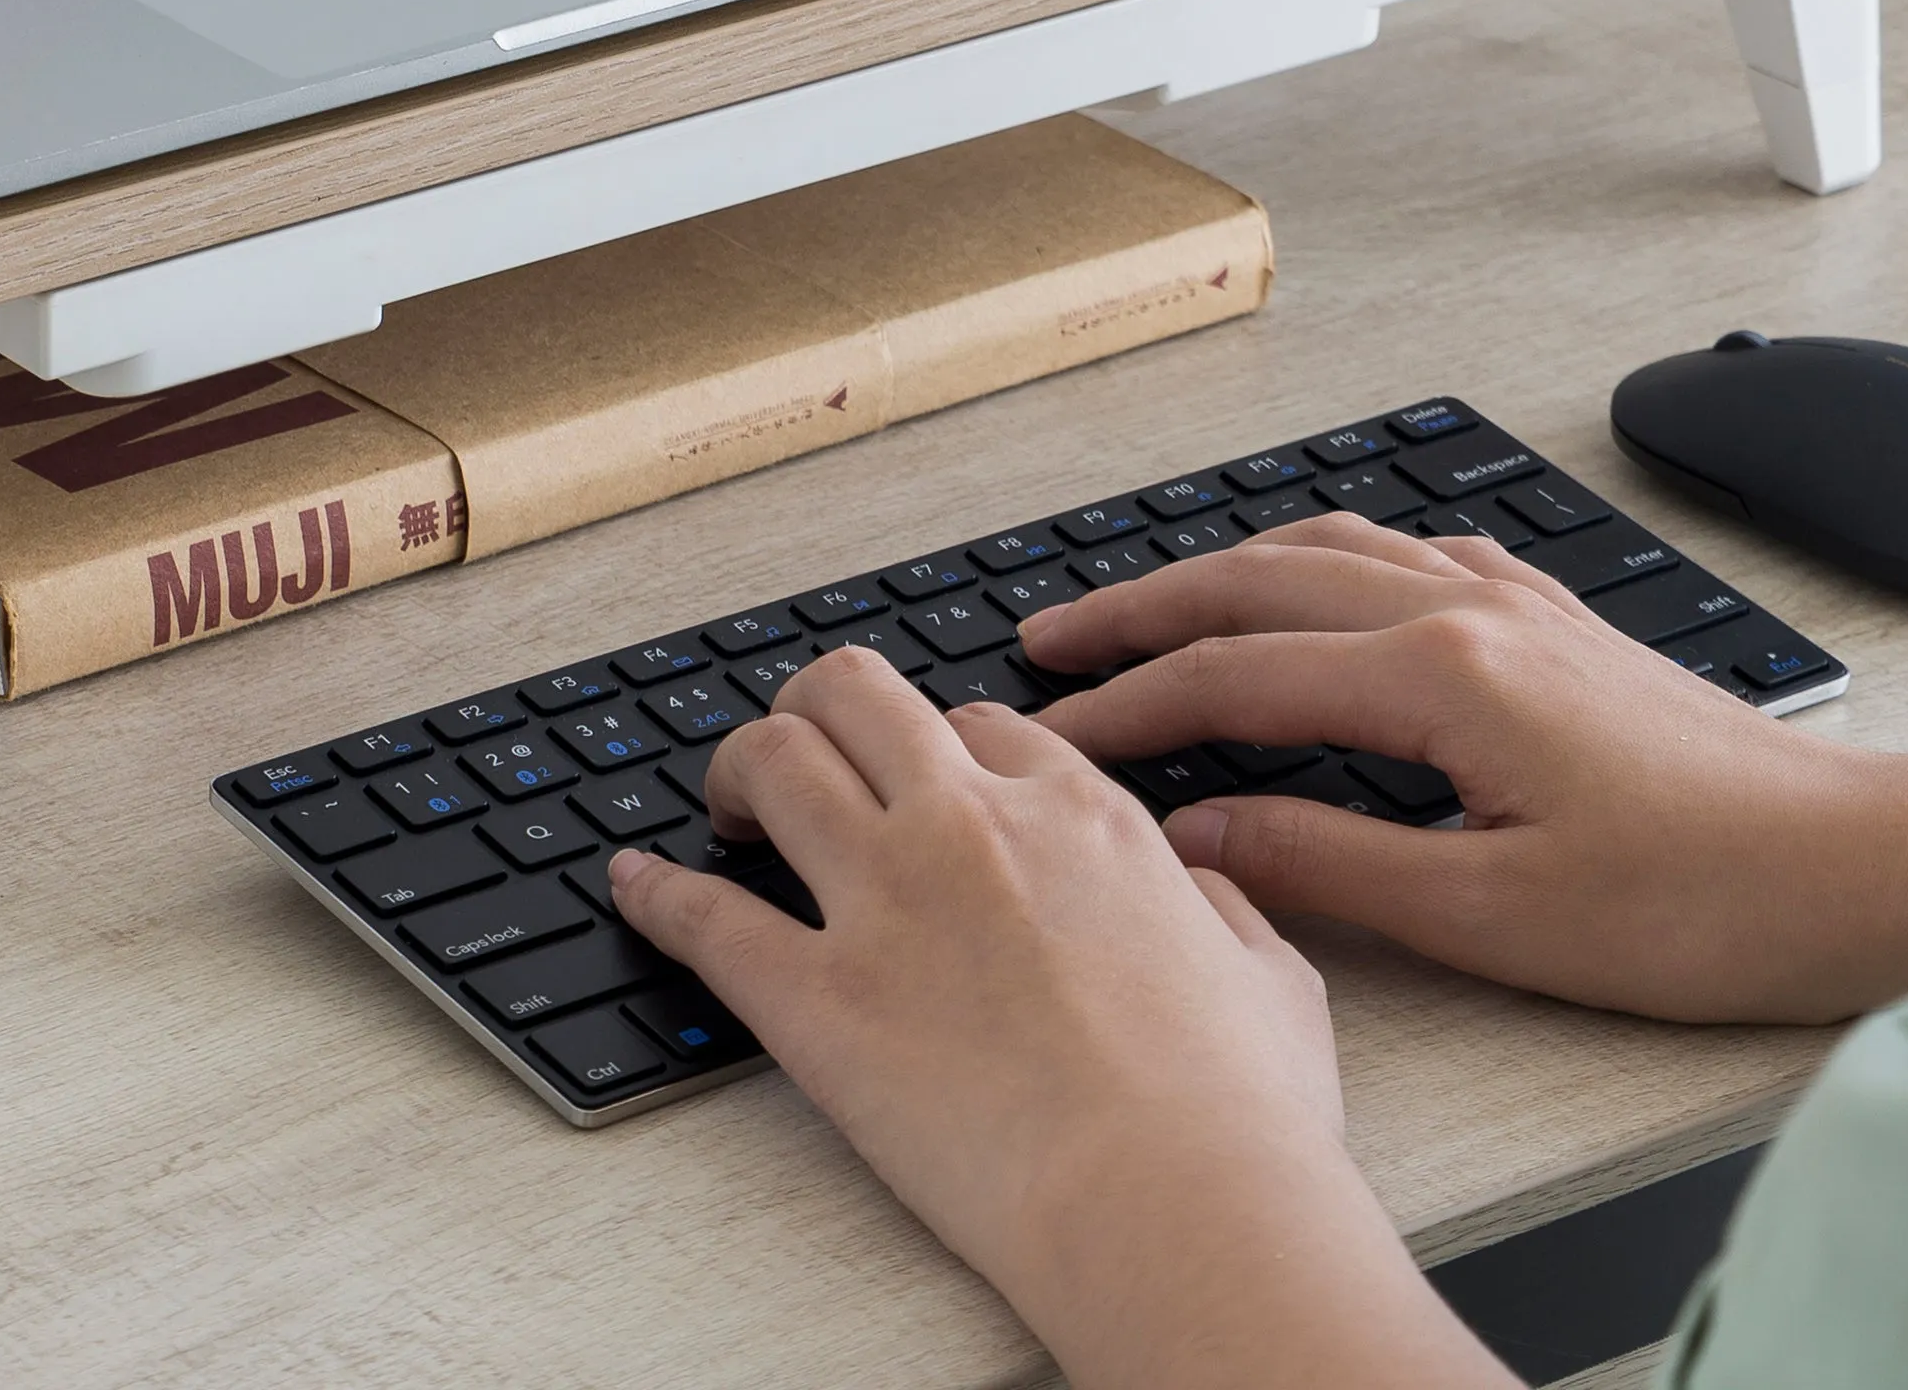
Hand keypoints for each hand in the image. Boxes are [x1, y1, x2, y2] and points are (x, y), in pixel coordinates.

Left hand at [608, 647, 1508, 1389]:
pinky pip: (705, 917)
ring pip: (774, 762)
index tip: (917, 778)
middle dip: (819, 711)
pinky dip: (656, 893)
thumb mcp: (1272, 977)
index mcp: (1082, 819)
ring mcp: (887, 905)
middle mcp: (973, 830)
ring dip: (737, 767)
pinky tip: (635, 885)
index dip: (936, 746)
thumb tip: (1200, 886)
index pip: (978, 725)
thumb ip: (1225, 907)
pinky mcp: (817, 1001)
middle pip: (858, 699)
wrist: (1178, 1209)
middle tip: (800, 754)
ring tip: (726, 804)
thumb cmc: (1238, 1121)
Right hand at [1021, 516, 1907, 1022]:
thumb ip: (1331, 866)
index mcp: (1445, 676)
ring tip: (1148, 610)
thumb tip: (1199, 837)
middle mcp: (1473, 610)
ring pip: (1331, 549)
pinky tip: (1315, 588)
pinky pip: (1407, 553)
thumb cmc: (1705, 905)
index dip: (1127, 711)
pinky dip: (1323, 561)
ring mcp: (1521, 604)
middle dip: (1142, 609)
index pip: (1234, 676)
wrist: (1862, 867)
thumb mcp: (1496, 917)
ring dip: (1225, 573)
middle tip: (1047, 646)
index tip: (1048, 739)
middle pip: (1261, 582)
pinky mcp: (1561, 624)